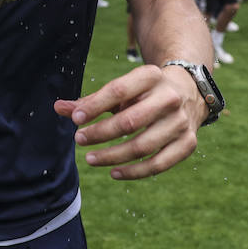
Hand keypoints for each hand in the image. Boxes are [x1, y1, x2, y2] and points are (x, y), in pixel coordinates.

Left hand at [53, 64, 202, 178]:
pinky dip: (134, 172)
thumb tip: (58, 108)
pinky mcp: (188, 144)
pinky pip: (158, 164)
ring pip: (142, 146)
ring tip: (90, 158)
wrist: (188, 93)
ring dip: (112, 156)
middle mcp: (169, 98)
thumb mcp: (121, 89)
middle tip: (78, 139)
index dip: (94, 106)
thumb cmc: (143, 93)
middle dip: (100, 133)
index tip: (75, 119)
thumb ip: (90, 100)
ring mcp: (181, 122)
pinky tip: (113, 172)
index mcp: (150, 76)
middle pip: (130, 121)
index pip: (118, 91)